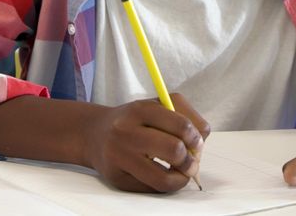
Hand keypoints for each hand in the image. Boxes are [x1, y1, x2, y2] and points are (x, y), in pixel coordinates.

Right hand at [85, 93, 210, 192]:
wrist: (94, 134)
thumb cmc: (135, 121)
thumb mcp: (157, 106)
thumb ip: (185, 116)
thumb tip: (200, 144)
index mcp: (140, 109)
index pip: (181, 125)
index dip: (196, 138)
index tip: (197, 144)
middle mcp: (126, 131)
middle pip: (174, 150)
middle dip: (191, 160)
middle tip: (191, 162)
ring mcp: (119, 156)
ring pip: (163, 178)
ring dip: (181, 178)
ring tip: (180, 173)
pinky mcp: (116, 178)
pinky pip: (151, 188)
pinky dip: (163, 184)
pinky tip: (161, 174)